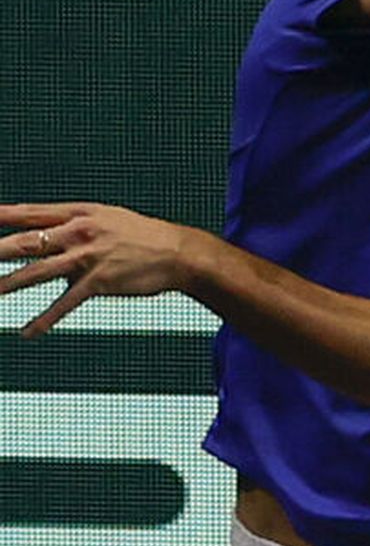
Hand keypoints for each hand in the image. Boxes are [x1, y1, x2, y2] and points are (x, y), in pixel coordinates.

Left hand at [0, 202, 196, 335]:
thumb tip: (47, 239)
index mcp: (77, 214)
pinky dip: (44, 320)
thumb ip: (72, 227)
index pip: (29, 213)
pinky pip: (64, 304)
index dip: (1, 216)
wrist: (177, 253)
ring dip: (8, 284)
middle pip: (26, 242)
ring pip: (38, 272)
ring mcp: (86, 258)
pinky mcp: (98, 283)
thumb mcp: (105, 218)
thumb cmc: (142, 236)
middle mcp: (77, 233)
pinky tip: (26, 332)